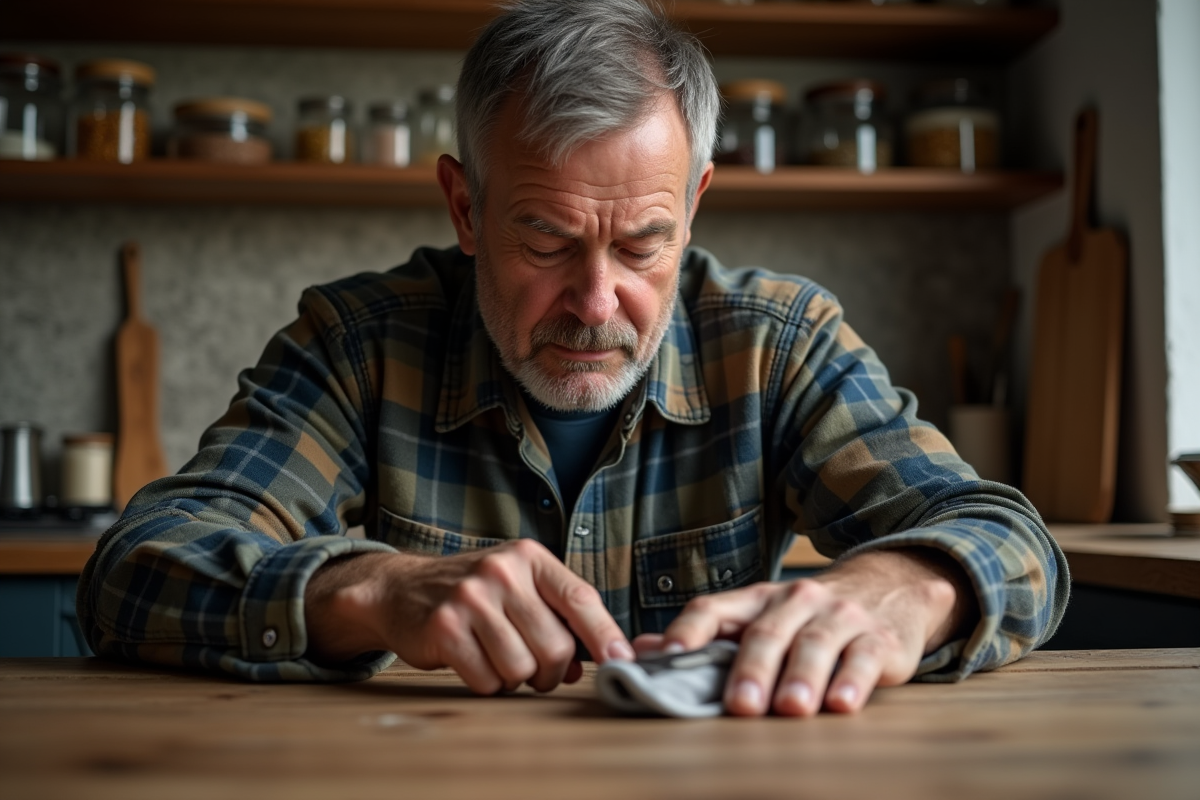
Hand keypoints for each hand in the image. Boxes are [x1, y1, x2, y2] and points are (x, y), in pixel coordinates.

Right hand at [304, 539, 634, 693]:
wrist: (402, 589)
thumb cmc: (474, 592)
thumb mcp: (518, 587)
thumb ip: (556, 618)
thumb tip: (587, 665)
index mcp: (529, 557)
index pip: (581, 598)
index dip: (605, 635)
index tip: (621, 660)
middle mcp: (502, 572)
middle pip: (555, 646)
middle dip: (550, 672)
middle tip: (536, 671)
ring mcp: (471, 598)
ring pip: (522, 668)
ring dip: (515, 679)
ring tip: (499, 659)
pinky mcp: (445, 629)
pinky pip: (487, 680)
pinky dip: (487, 684)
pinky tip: (475, 662)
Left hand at [632, 548, 976, 716]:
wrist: (892, 587)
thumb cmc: (810, 616)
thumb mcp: (760, 616)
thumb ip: (708, 637)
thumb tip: (641, 651)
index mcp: (757, 599)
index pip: (713, 609)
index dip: (688, 634)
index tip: (667, 659)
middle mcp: (796, 602)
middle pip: (767, 633)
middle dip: (751, 670)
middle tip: (739, 706)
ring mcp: (839, 618)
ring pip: (815, 645)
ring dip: (801, 678)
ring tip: (790, 708)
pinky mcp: (878, 639)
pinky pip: (863, 658)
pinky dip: (852, 681)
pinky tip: (840, 703)